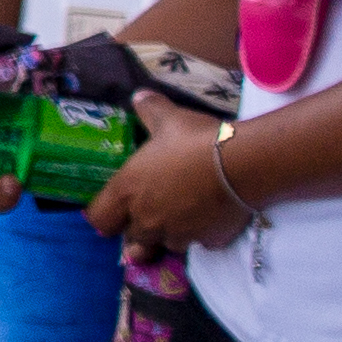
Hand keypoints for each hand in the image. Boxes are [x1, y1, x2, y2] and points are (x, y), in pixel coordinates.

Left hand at [90, 97, 251, 253]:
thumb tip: (140, 96)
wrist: (242, 165)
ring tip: (179, 219)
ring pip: (165, 244)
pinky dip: (200, 236)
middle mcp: (147, 218)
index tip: (114, 211)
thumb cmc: (195, 141)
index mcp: (128, 191)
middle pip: (132, 238)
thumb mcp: (168, 119)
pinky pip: (198, 244)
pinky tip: (208, 220)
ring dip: (168, 236)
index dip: (104, 216)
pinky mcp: (207, 241)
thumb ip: (150, 110)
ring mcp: (178, 233)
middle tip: (149, 216)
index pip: (99, 219)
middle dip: (138, 230)